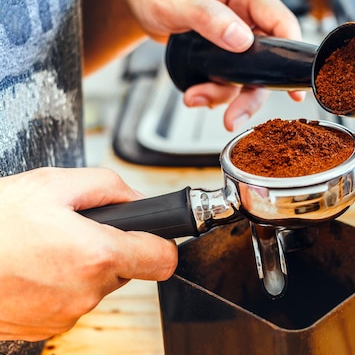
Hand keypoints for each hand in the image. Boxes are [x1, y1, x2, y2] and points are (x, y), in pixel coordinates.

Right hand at [0, 167, 176, 340]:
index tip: (152, 235)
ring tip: (46, 247)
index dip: (160, 242)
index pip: (162, 259)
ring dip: (82, 266)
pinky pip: (71, 301)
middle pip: (127, 269)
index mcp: (97, 255)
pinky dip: (60, 284)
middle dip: (110, 248)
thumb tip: (137, 200)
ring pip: (97, 285)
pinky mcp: (46, 328)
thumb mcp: (51, 185)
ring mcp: (66, 314)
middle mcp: (87, 292)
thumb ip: (107, 186)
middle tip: (74, 231)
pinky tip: (33, 267)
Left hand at [82, 0, 304, 130]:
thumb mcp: (176, 0)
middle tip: (235, 117)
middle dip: (250, 92)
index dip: (293, 54)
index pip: (280, 22)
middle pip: (266, 59)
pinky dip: (213, 91)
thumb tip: (241, 40)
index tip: (294, 87)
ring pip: (247, 75)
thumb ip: (208, 18)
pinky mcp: (223, 51)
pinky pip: (229, 78)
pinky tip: (195, 93)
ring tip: (196, 99)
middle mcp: (245, 14)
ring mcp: (235, 34)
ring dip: (224, 95)